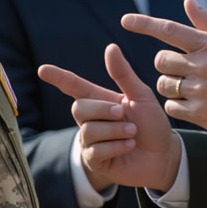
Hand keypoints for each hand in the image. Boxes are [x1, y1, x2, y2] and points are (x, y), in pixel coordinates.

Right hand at [38, 43, 181, 191]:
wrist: (164, 154)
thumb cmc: (152, 124)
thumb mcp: (141, 96)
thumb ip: (123, 74)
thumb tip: (110, 47)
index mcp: (100, 100)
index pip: (73, 86)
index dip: (58, 77)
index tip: (42, 70)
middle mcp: (91, 119)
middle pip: (78, 108)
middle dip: (103, 110)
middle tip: (123, 114)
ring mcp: (91, 140)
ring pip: (89, 130)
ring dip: (116, 131)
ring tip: (132, 133)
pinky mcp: (95, 160)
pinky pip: (96, 150)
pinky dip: (117, 146)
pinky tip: (129, 146)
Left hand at [122, 0, 206, 137]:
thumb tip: (187, 0)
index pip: (169, 30)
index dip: (144, 24)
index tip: (124, 21)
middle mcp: (203, 65)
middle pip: (160, 60)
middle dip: (166, 65)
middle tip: (183, 70)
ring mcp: (201, 90)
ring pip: (163, 84)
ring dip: (170, 86)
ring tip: (191, 89)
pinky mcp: (200, 112)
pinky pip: (171, 105)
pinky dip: (178, 106)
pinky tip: (195, 104)